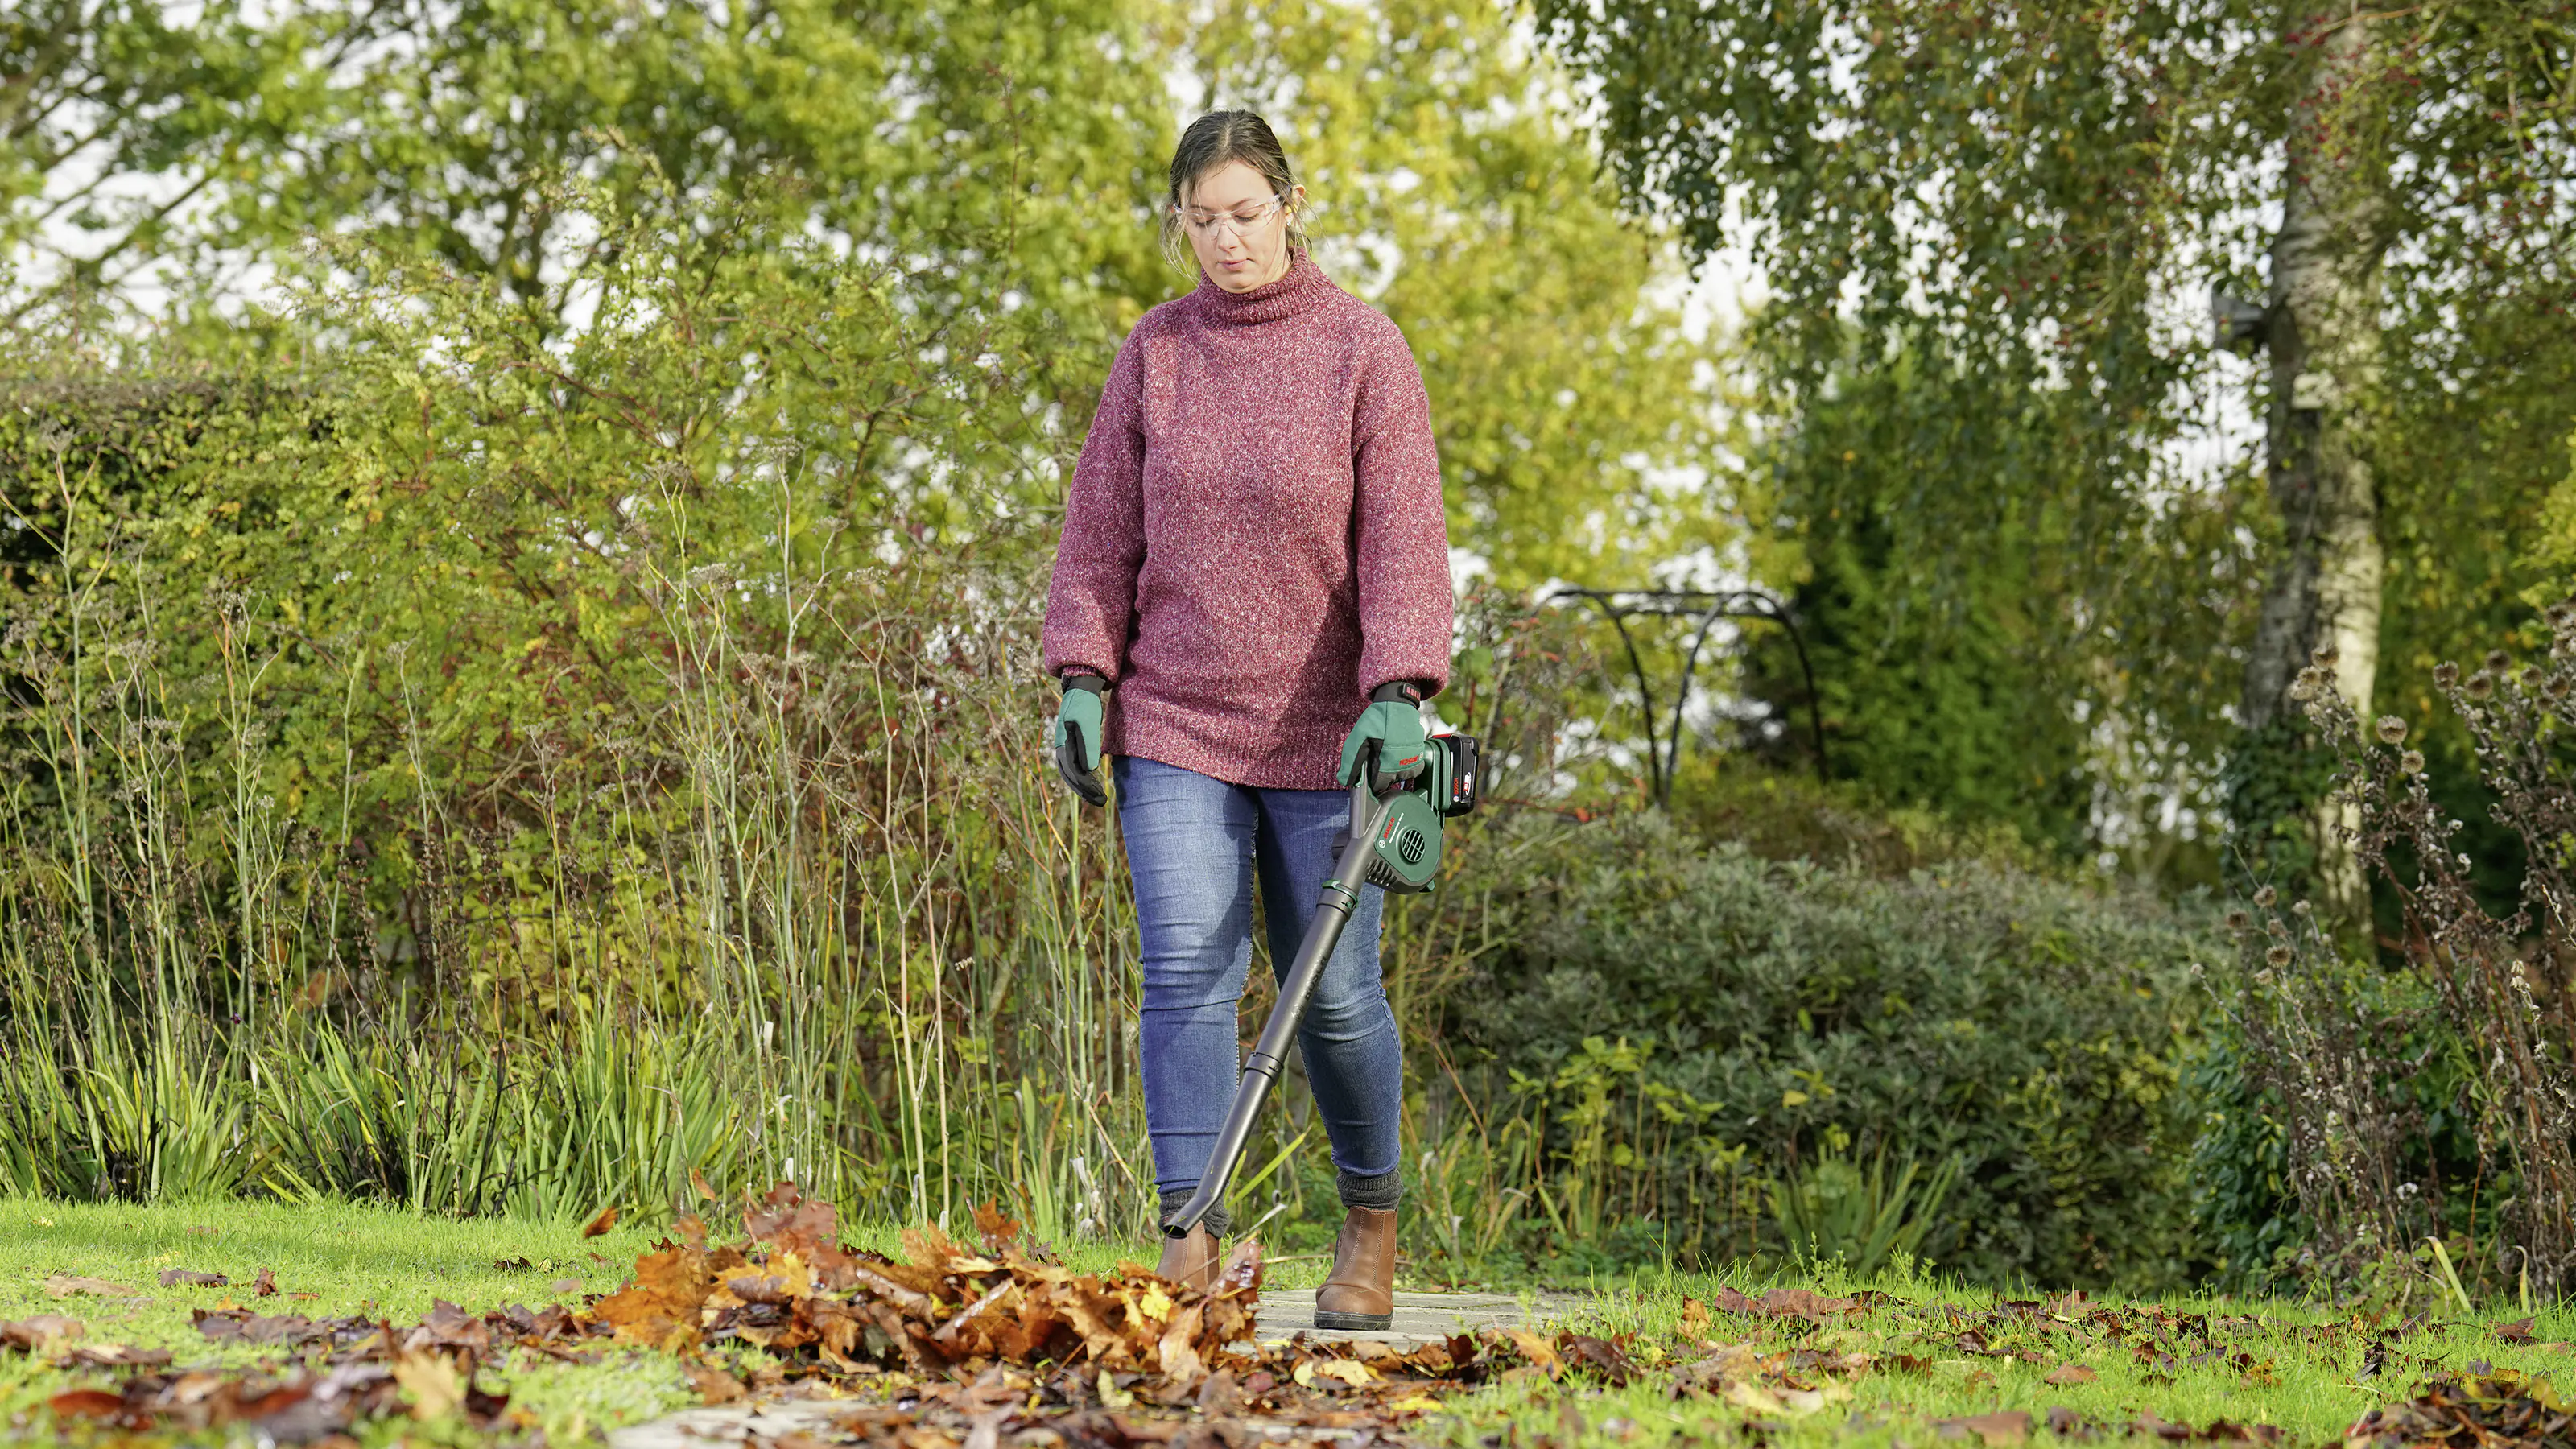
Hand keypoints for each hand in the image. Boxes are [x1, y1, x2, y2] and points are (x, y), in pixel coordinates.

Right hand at [1053, 677, 1106, 805]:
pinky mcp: (1071, 745)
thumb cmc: (1085, 704)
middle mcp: (1060, 748)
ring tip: (1100, 796)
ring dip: (1084, 786)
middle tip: (1103, 801)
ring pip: (1071, 773)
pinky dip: (1084, 776)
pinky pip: (1075, 765)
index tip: (1099, 796)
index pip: (1073, 771)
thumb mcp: (1088, 723)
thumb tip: (1089, 769)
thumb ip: (1088, 745)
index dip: (1086, 786)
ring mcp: (1064, 747)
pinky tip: (1095, 782)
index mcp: (1062, 744)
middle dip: (1086, 791)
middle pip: (1071, 776)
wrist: (1081, 689)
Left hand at [1338, 687, 1428, 788]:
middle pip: (1387, 782)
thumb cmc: (1377, 720)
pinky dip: (1402, 763)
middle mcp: (1403, 769)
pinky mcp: (1420, 758)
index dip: (1369, 780)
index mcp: (1386, 767)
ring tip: (1387, 750)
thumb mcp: (1357, 739)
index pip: (1376, 788)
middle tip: (1376, 753)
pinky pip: (1409, 769)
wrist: (1398, 705)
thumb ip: (1350, 762)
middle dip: (1380, 772)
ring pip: (1398, 776)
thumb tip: (1345, 781)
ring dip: (1391, 767)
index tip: (1367, 768)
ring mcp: (1413, 764)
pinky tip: (1397, 750)